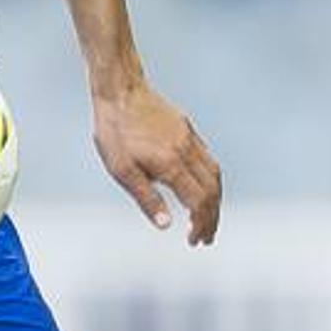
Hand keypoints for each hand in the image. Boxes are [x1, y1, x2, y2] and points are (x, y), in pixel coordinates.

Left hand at [93, 81, 220, 244]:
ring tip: (208, 218)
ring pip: (215, 175)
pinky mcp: (188, 130)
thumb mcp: (121, 170)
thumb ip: (146, 198)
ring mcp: (190, 139)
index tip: (195, 240)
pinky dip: (211, 180)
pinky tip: (202, 188)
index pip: (199, 202)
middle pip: (212, 192)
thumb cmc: (115, 131)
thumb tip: (166, 224)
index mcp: (171, 164)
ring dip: (215, 201)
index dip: (200, 224)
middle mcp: (187, 152)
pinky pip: (208, 159)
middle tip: (206, 238)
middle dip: (212, 218)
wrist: (120, 90)